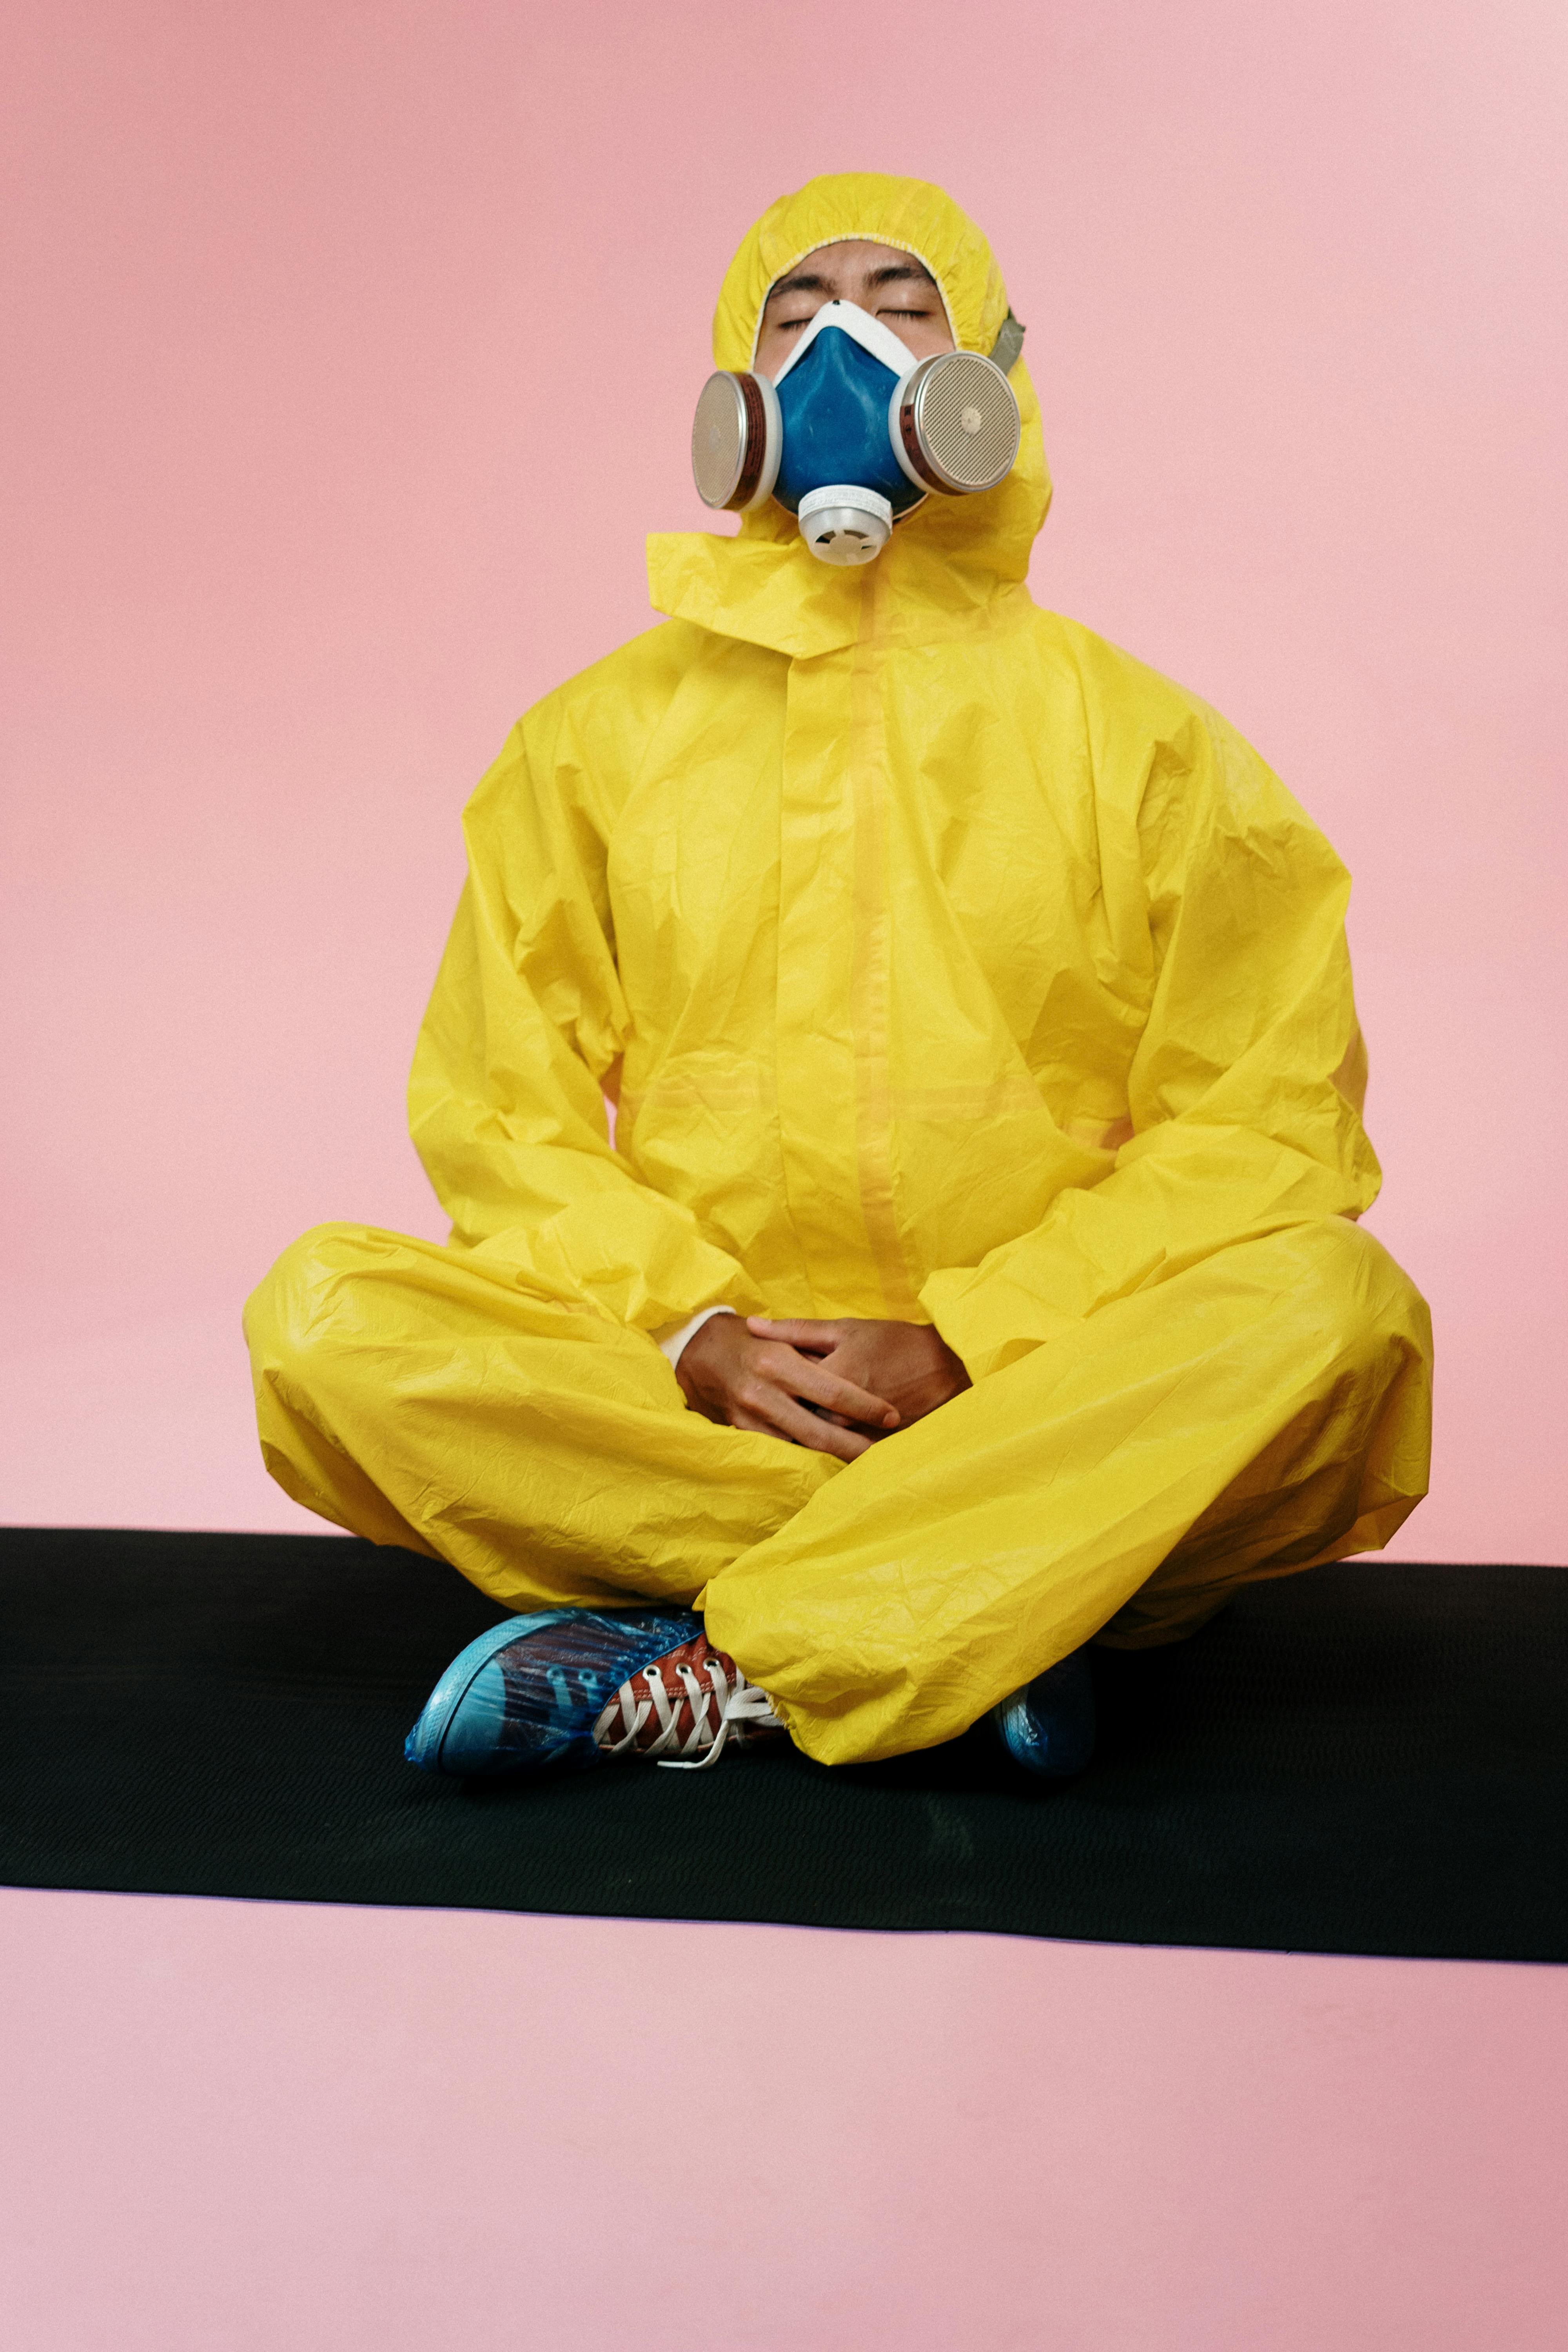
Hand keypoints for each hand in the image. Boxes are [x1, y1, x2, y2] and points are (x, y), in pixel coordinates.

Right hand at [676, 1313, 901, 1461]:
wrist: (697, 1353)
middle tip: (885, 1454)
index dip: (866, 1407)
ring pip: (799, 1447)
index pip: (833, 1391)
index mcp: (778, 1361)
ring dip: (832, 1457)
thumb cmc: (751, 1341)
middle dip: (855, 1446)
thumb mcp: (783, 1337)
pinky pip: (779, 1451)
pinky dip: (804, 1457)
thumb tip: (858, 1379)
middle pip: (819, 1430)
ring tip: (863, 1461)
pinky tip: (827, 1462)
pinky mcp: (739, 1433)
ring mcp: (749, 1417)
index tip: (892, 1417)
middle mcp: (762, 1392)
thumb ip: (816, 1356)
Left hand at [744, 1317, 970, 1429]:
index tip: (761, 1379)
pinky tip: (827, 1426)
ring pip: (815, 1437)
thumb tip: (752, 1325)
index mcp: (831, 1377)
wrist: (946, 1368)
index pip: (783, 1391)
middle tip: (777, 1398)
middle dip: (783, 1411)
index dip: (771, 1386)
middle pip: (796, 1419)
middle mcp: (842, 1412)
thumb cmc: (893, 1342)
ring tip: (800, 1413)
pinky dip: (828, 1438)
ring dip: (802, 1427)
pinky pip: (836, 1450)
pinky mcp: (871, 1448)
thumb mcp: (845, 1329)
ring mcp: (857, 1433)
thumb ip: (796, 1330)